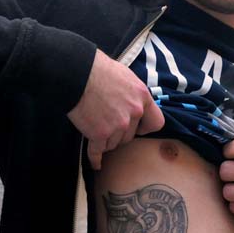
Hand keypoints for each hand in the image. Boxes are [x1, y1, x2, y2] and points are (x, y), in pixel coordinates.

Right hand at [67, 49, 164, 169]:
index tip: (138, 128)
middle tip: (106, 123)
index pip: (156, 123)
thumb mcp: (125, 76)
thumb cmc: (98, 69)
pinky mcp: (100, 134)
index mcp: (142, 97)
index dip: (145, 128)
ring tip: (94, 128)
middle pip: (130, 136)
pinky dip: (95, 158)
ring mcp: (117, 125)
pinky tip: (96, 164)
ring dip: (105, 140)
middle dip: (119, 133)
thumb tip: (133, 101)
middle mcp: (133, 113)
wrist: (77, 73)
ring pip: (114, 144)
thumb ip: (132, 93)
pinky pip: (98, 152)